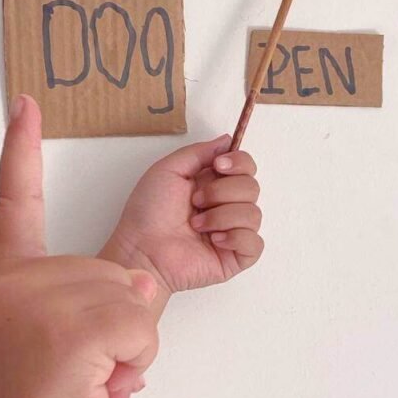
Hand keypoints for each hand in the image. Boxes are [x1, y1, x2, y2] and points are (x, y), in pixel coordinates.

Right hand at [0, 96, 158, 397]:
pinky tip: (98, 386)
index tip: (26, 107)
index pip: (13, 202)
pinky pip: (141, 324)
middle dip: (120, 323)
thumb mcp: (43, 341)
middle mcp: (18, 282)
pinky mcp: (75, 329)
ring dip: (129, 347)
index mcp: (5, 278)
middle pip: (118, 268)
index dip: (19, 152)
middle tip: (79, 368)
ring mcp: (42, 303)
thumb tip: (140, 280)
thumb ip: (77, 298)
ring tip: (85, 380)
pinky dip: (135, 360)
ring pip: (135, 296)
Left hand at [100, 136, 263, 305]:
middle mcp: (226, 206)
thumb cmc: (148, 213)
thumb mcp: (169, 169)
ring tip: (196, 226)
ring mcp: (232, 232)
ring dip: (222, 216)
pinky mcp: (236, 257)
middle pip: (252, 187)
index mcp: (213, 184)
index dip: (239, 163)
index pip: (246, 167)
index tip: (218, 166)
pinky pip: (255, 242)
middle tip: (196, 202)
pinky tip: (214, 241)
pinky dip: (235, 237)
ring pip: (253, 213)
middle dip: (222, 192)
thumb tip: (228, 140)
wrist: (141, 249)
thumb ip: (199, 152)